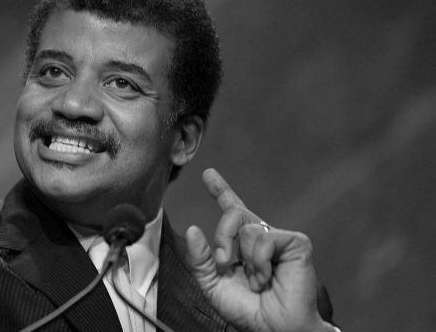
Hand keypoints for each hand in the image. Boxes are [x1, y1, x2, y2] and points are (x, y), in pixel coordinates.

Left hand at [184, 169, 331, 331]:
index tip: (208, 173)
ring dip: (245, 260)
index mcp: (241, 244)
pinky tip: (267, 278)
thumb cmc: (248, 310)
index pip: (231, 211)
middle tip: (225, 264)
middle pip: (233, 214)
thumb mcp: (213, 285)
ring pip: (248, 228)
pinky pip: (265, 238)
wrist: (273, 329)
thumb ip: (200, 259)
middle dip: (222, 238)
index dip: (221, 190)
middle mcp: (260, 236)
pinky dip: (260, 262)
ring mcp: (279, 238)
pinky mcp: (296, 242)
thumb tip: (193, 229)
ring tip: (257, 280)